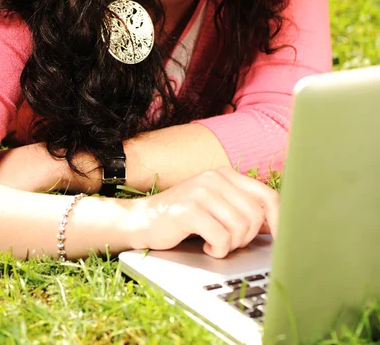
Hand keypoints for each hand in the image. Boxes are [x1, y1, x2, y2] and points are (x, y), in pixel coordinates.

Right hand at [124, 167, 278, 257]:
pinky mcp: (189, 209)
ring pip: (241, 228)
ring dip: (230, 245)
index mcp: (226, 175)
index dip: (280, 221)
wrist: (142, 220)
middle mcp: (215, 178)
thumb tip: (277, 226)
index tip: (281, 241)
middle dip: (246, 238)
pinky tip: (206, 246)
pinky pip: (221, 237)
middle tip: (227, 241)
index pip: (268, 195)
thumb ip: (242, 209)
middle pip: (256, 216)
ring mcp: (202, 192)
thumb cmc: (182, 218)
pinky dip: (217, 249)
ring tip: (214, 243)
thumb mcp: (215, 207)